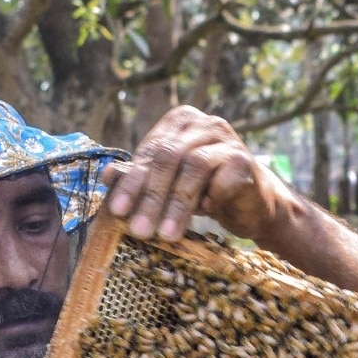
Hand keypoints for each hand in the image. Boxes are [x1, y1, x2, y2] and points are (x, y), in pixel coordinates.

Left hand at [103, 106, 289, 243]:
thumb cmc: (205, 192)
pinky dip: (211, 199)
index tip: (117, 212)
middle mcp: (203, 123)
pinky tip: (205, 214)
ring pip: (194, 167)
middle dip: (151, 197)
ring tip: (167, 235)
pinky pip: (222, 181)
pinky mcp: (245, 160)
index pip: (150, 151)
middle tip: (139, 230)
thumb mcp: (168, 185)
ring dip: (177, 205)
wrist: (251, 205)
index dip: (131, 182)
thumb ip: (140, 177)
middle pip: (169, 157)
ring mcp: (227, 138)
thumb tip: (106, 177)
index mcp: (179, 121)